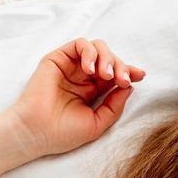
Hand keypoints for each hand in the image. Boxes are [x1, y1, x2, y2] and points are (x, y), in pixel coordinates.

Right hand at [7, 37, 145, 158]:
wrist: (37, 132)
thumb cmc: (63, 133)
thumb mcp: (98, 123)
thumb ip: (114, 106)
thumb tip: (129, 86)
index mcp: (93, 91)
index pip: (115, 74)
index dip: (129, 71)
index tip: (140, 75)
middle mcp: (82, 77)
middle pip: (109, 59)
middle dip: (121, 66)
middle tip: (122, 80)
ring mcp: (71, 67)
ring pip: (97, 48)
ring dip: (107, 58)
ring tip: (106, 76)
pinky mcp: (58, 58)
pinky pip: (80, 44)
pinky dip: (90, 52)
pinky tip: (90, 70)